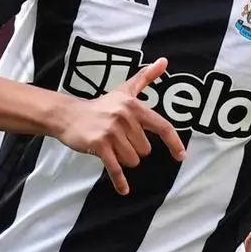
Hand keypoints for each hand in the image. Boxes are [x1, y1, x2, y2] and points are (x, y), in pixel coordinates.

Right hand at [53, 57, 185, 193]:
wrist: (70, 115)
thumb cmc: (101, 105)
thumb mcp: (124, 90)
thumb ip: (146, 77)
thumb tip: (164, 61)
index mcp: (134, 106)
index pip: (162, 127)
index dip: (174, 143)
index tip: (181, 156)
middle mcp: (125, 118)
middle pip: (145, 150)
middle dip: (134, 150)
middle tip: (119, 139)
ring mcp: (112, 132)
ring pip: (132, 160)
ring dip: (124, 159)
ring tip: (111, 146)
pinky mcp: (99, 145)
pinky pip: (116, 168)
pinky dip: (120, 181)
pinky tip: (124, 190)